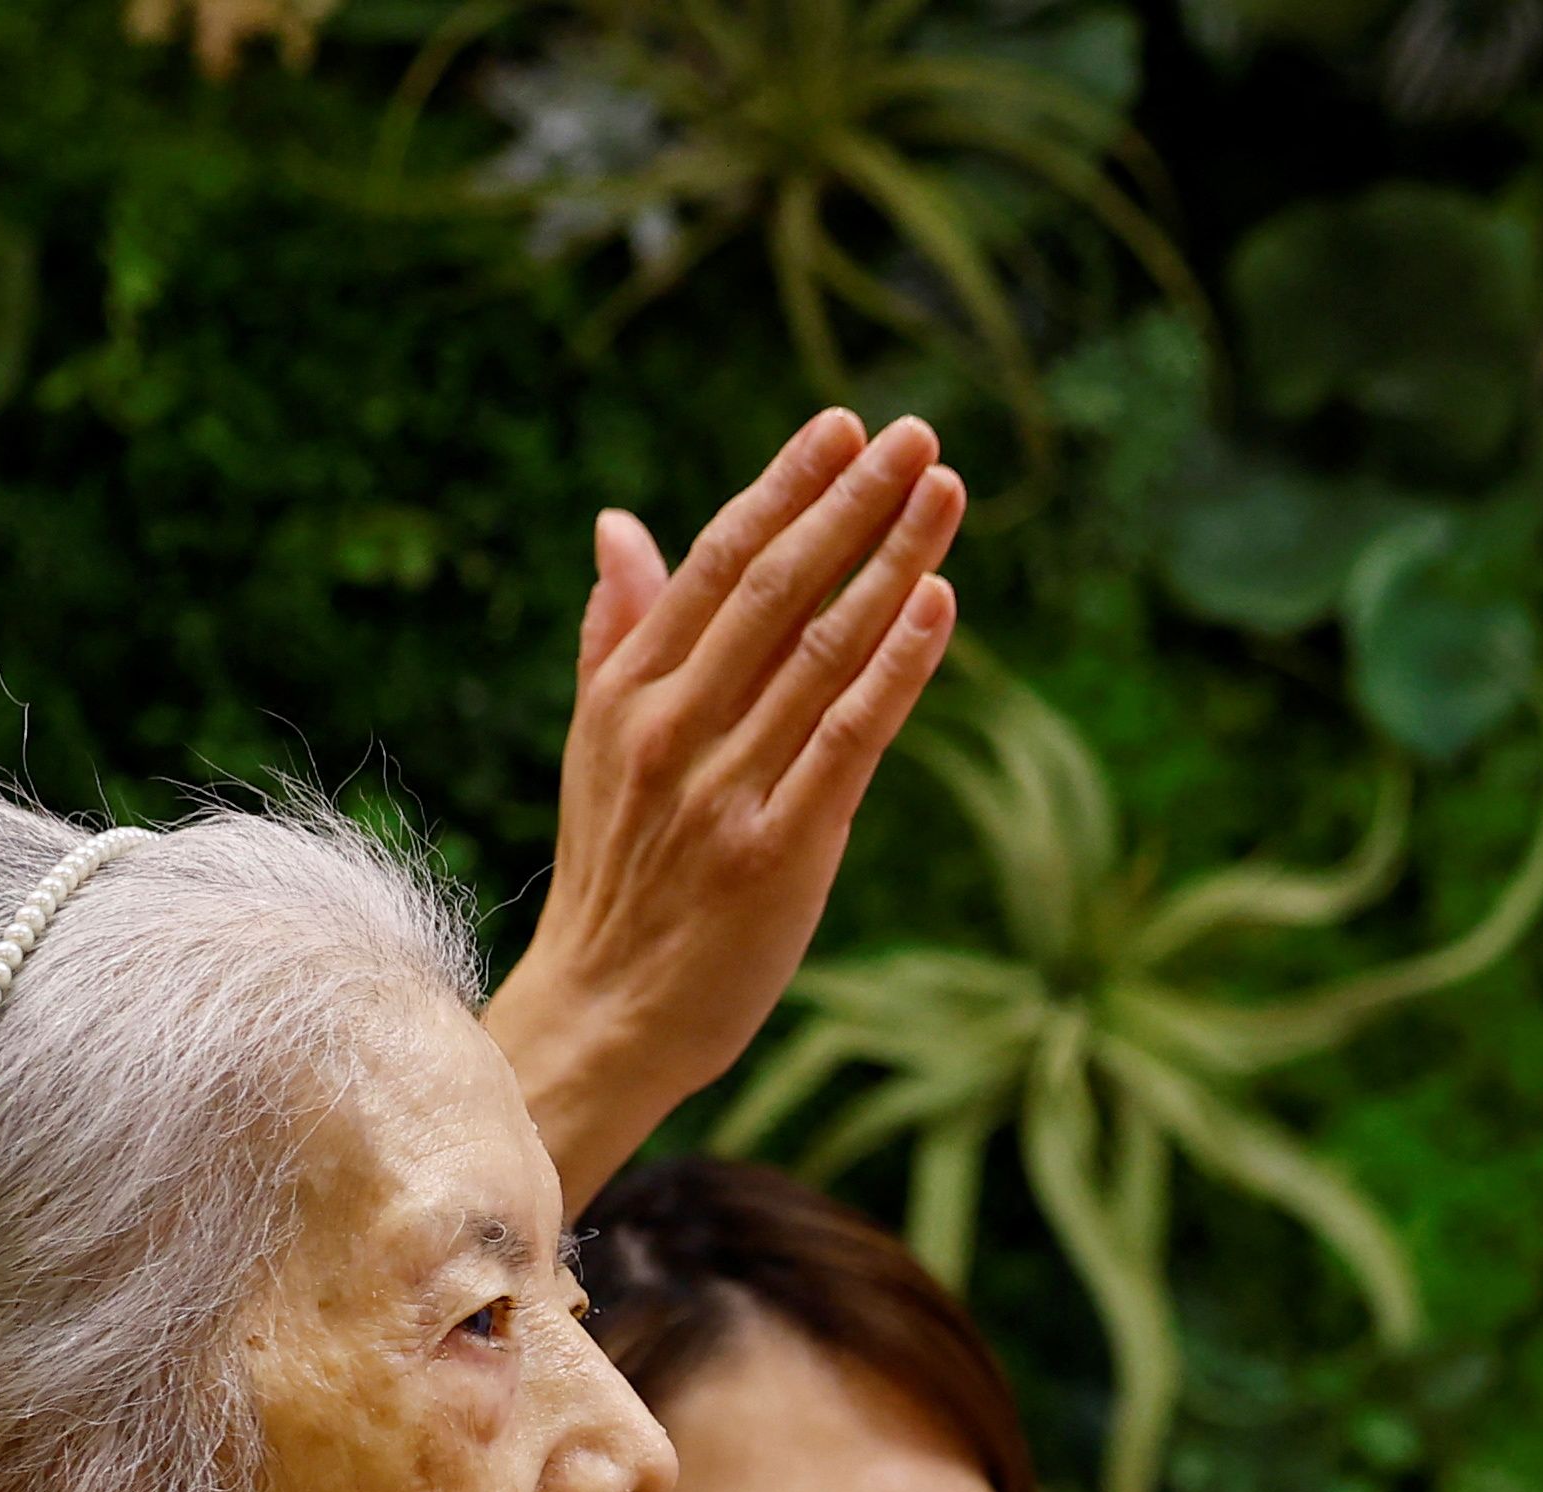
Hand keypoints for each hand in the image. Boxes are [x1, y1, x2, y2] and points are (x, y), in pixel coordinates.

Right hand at [484, 410, 968, 1212]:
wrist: (604, 1012)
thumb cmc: (616, 878)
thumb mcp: (596, 744)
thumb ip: (618, 632)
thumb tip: (621, 523)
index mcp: (630, 691)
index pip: (716, 562)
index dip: (787, 487)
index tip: (845, 426)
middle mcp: (674, 725)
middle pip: (776, 587)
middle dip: (851, 502)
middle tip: (917, 434)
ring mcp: (726, 786)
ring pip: (821, 649)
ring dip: (891, 562)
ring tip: (946, 491)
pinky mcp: (778, 848)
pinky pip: (847, 738)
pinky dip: (896, 667)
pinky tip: (938, 604)